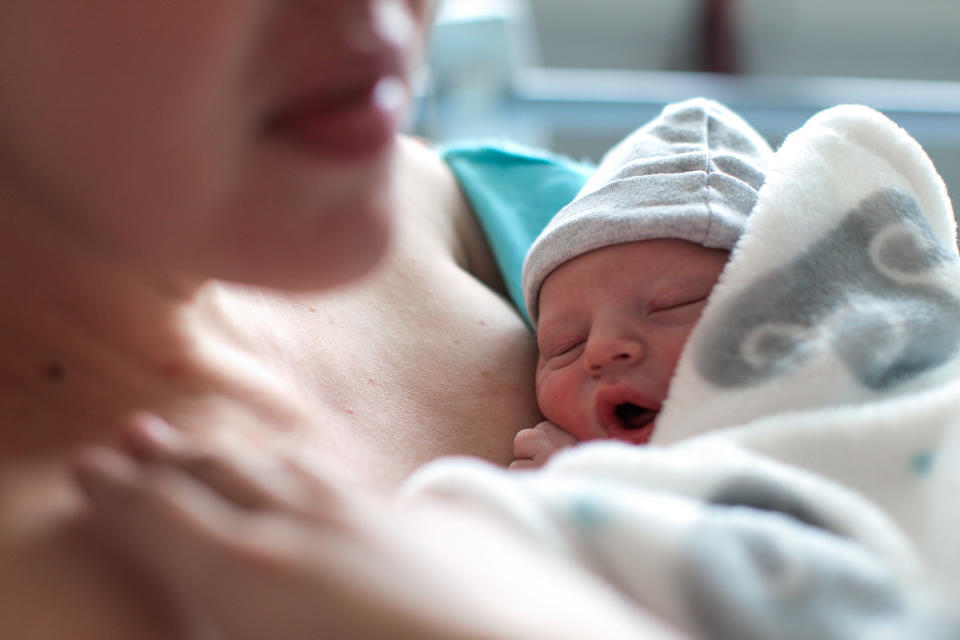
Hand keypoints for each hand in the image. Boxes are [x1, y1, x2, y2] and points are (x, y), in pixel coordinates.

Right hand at [71, 414, 681, 639]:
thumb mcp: (275, 634)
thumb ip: (236, 614)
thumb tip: (210, 601)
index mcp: (259, 572)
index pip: (167, 518)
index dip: (126, 495)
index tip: (96, 469)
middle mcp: (312, 525)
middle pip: (222, 480)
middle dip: (172, 462)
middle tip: (135, 438)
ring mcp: (377, 514)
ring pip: (284, 471)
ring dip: (237, 457)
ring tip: (207, 445)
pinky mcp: (432, 519)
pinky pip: (345, 484)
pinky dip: (306, 474)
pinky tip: (311, 476)